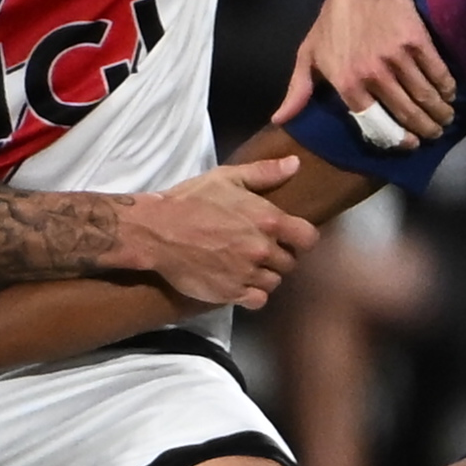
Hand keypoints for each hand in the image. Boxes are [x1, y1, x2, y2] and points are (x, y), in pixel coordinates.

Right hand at [114, 157, 316, 307]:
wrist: (157, 230)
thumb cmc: (191, 200)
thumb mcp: (227, 177)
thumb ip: (265, 173)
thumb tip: (296, 164)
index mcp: (268, 220)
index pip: (309, 239)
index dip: (301, 238)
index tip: (289, 237)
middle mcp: (262, 250)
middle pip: (290, 262)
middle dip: (278, 256)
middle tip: (259, 249)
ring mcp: (247, 274)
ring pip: (274, 282)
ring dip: (265, 275)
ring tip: (248, 265)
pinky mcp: (230, 293)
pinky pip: (258, 300)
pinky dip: (253, 294)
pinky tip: (241, 282)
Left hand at [277, 0, 455, 146]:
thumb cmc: (333, 20)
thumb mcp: (309, 54)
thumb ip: (298, 90)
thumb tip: (280, 119)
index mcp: (346, 82)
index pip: (376, 123)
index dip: (396, 138)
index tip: (410, 144)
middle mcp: (373, 74)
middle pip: (406, 113)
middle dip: (424, 129)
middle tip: (434, 133)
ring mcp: (397, 57)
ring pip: (424, 96)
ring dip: (439, 112)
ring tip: (446, 118)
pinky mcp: (417, 41)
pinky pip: (436, 72)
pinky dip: (446, 87)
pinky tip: (450, 93)